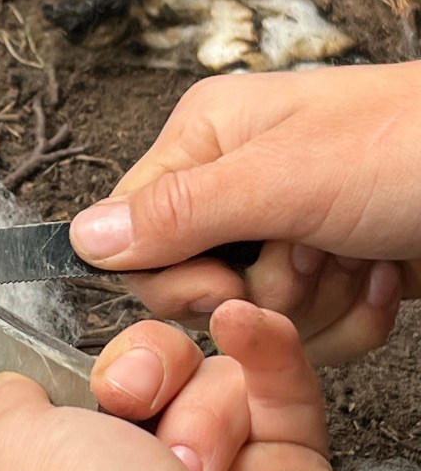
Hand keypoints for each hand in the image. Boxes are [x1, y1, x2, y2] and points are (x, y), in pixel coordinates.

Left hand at [0, 301, 420, 470]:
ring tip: (192, 466)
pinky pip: (275, 378)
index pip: (73, 394)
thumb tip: (15, 382)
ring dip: (198, 404)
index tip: (72, 380)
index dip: (75, 373)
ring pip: (206, 373)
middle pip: (142, 369)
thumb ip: (3, 404)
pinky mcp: (286, 468)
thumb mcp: (6, 455)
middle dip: (139, 371)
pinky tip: (241, 324)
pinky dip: (262, 346)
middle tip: (132, 408)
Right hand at [70, 63, 420, 363]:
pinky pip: (307, 332)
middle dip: (265, 290)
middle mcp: (236, 183)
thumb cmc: (413, 148)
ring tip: (362, 252)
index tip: (232, 284)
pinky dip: (353, 320)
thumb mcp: (284, 177)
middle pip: (195, 286)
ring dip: (318, 305)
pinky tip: (385, 273)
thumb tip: (83, 236)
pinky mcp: (328, 271)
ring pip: (255, 318)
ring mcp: (286, 230)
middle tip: (314, 250)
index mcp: (208, 138)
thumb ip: (179, 213)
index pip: (134, 234)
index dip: (179, 277)